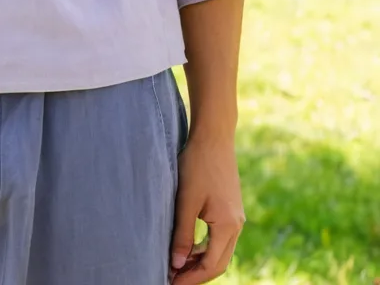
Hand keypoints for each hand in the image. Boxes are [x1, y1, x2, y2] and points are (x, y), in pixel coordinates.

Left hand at [168, 130, 245, 283]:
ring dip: (200, 262)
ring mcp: (235, 217)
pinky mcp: (230, 209)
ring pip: (220, 252)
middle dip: (196, 274)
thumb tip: (176, 264)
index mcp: (228, 225)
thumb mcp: (186, 200)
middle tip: (173, 279)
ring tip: (176, 266)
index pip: (211, 265)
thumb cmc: (198, 164)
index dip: (191, 278)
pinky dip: (204, 247)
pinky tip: (188, 247)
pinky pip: (219, 238)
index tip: (171, 282)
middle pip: (219, 263)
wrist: (214, 137)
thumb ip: (182, 233)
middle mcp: (236, 225)